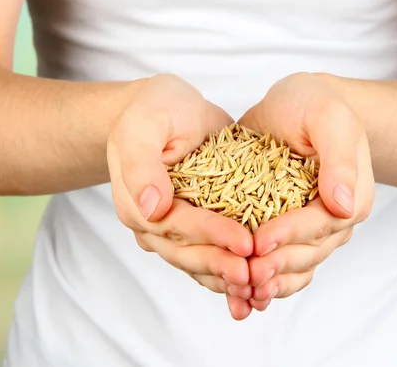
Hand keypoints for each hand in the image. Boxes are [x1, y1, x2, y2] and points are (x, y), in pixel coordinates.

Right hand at [107, 74, 253, 319]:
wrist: (166, 108)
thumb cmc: (153, 109)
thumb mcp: (143, 125)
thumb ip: (141, 164)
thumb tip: (151, 208)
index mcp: (136, 202)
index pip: (176, 225)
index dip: (212, 235)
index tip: (246, 243)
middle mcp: (152, 223)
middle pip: (187, 252)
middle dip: (223, 265)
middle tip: (257, 274)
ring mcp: (172, 230)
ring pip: (199, 262)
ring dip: (227, 277)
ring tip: (260, 287)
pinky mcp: (194, 227)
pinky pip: (209, 256)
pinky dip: (229, 272)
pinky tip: (253, 287)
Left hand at [239, 72, 374, 310]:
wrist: (297, 105)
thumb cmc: (314, 103)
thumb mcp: (328, 116)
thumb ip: (340, 156)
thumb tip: (344, 204)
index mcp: (350, 194)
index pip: (321, 223)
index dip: (290, 235)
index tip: (259, 242)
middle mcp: (334, 217)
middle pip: (308, 252)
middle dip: (276, 266)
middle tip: (245, 275)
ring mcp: (311, 228)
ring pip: (296, 266)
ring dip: (271, 283)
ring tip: (243, 293)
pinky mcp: (287, 229)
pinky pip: (282, 263)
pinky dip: (265, 281)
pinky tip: (243, 296)